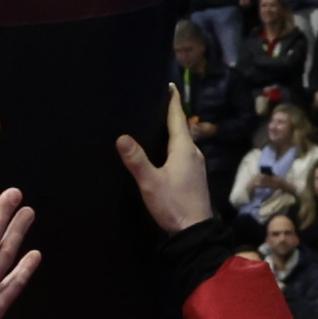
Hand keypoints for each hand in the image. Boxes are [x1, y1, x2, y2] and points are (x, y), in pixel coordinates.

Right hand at [113, 89, 215, 231]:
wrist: (196, 232)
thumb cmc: (174, 204)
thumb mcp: (151, 183)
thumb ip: (136, 160)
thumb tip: (121, 137)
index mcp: (184, 148)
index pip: (177, 117)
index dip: (173, 101)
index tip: (169, 86)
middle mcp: (193, 153)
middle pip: (181, 128)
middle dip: (171, 115)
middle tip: (157, 102)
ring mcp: (196, 166)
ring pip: (183, 142)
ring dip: (173, 132)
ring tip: (158, 124)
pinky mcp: (195, 177)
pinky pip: (184, 154)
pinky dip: (174, 146)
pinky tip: (165, 152)